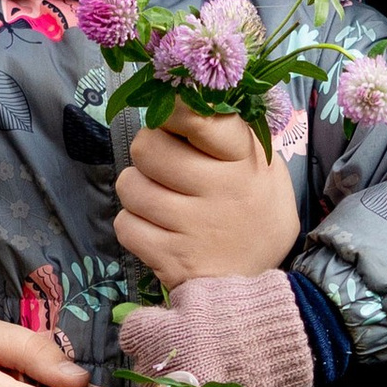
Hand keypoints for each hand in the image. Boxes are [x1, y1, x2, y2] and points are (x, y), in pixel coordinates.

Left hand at [116, 105, 300, 286]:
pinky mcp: (172, 260)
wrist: (258, 287)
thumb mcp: (260, 166)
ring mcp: (194, 228)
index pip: (197, 117)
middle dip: (147, 152)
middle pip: (147, 147)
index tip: (169, 115)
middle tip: (161, 166)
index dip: (171, 108)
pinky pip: (125, 225)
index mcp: (244, 160)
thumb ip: (228, 133)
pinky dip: (133, 226)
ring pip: (129, 186)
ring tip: (159, 200)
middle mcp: (221, 191)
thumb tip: (178, 98)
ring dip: (136, 190)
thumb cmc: (252, 212)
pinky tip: (155, 230)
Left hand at [117, 268, 312, 386]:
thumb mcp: (198, 292)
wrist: (290, 334)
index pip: (131, 338)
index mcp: (159, 337)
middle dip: (161, 367)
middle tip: (188, 357)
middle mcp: (167, 375)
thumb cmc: (242, 307)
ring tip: (204, 383)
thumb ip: (172, 311)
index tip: (159, 331)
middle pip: (146, 376)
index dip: (145, 334)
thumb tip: (163, 322)